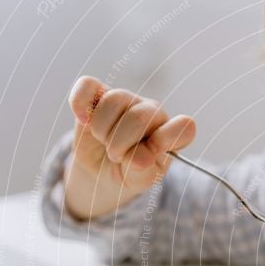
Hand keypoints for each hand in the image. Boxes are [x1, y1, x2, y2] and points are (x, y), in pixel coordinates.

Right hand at [64, 75, 195, 219]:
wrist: (102, 171)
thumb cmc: (128, 174)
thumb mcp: (139, 179)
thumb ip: (143, 169)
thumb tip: (141, 158)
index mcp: (171, 134)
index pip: (184, 127)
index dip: (166, 140)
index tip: (151, 154)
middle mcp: (153, 112)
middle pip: (139, 116)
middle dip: (121, 143)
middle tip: (116, 156)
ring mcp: (126, 100)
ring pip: (114, 100)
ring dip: (102, 129)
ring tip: (104, 142)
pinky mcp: (98, 94)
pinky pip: (88, 85)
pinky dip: (80, 104)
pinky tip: (84, 121)